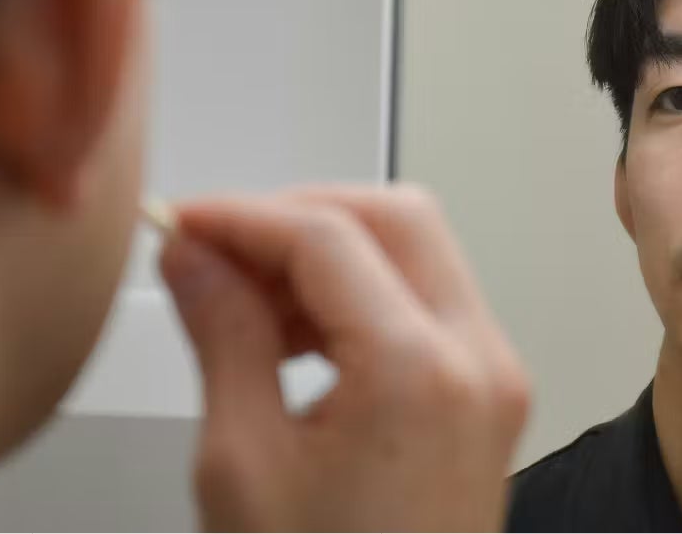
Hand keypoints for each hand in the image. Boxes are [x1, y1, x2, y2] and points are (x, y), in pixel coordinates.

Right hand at [159, 184, 529, 531]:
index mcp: (419, 374)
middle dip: (301, 216)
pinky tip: (303, 333)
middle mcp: (479, 360)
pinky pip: (431, 301)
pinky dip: (365, 292)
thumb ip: (225, 338)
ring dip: (333, 252)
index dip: (244, 216)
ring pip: (419, 250)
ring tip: (251, 301)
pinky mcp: (490, 394)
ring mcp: (496, 376)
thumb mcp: (243, 466)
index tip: (185, 225)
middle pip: (396, 216)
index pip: (328, 237)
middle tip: (222, 251)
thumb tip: (196, 256)